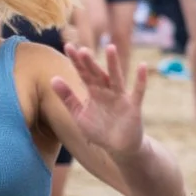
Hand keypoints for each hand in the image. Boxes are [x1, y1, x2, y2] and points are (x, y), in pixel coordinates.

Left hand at [54, 39, 149, 155]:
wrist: (119, 148)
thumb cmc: (99, 130)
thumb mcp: (78, 114)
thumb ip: (67, 97)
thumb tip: (53, 78)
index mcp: (93, 92)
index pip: (83, 73)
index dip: (76, 61)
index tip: (68, 46)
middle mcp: (106, 91)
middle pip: (97, 74)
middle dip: (90, 63)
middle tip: (82, 50)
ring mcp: (120, 97)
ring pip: (116, 78)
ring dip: (113, 64)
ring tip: (110, 48)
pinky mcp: (133, 106)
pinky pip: (138, 91)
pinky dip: (141, 80)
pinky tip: (142, 66)